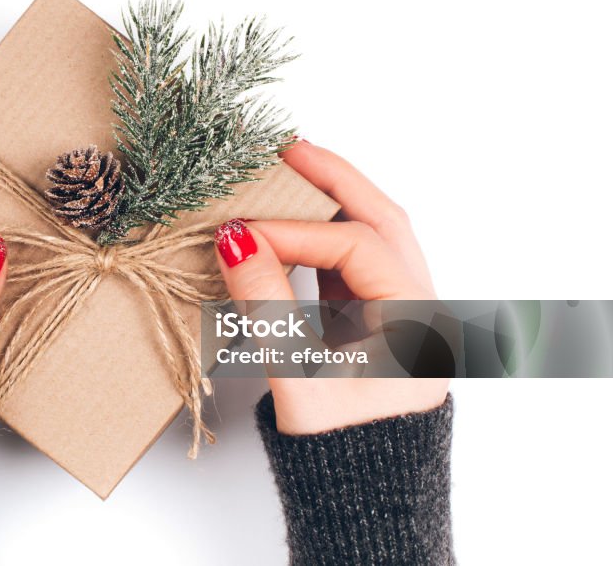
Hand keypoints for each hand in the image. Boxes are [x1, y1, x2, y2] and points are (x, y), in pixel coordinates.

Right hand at [214, 140, 448, 434]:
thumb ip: (267, 304)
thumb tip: (234, 239)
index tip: (236, 232)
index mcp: (418, 322)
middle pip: (382, 221)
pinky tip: (292, 229)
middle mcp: (420, 312)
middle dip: (335, 180)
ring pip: (374, 240)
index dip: (293, 232)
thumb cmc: (342, 454)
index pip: (354, 247)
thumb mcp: (300, 378)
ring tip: (291, 174)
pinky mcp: (377, 329)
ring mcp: (400, 318)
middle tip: (287, 149)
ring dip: (334, 205)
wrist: (365, 505)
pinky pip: (355, 268)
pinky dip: (325, 240)